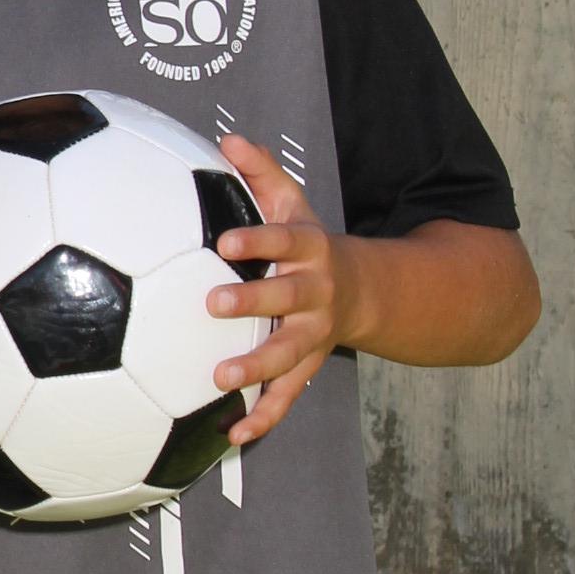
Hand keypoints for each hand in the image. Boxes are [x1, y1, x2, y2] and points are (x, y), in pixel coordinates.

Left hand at [207, 134, 358, 445]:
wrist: (362, 292)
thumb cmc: (308, 243)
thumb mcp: (292, 203)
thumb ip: (261, 172)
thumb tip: (228, 139)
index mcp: (309, 249)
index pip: (284, 240)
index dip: (256, 240)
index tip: (223, 242)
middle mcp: (313, 293)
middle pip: (286, 298)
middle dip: (252, 302)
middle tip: (212, 305)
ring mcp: (312, 335)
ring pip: (287, 355)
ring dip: (256, 369)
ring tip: (220, 379)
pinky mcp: (305, 367)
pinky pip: (286, 397)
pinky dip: (262, 417)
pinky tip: (231, 434)